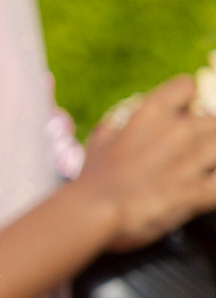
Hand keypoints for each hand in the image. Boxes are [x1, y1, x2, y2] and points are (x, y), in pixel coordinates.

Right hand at [78, 75, 215, 251]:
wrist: (93, 211)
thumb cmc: (94, 176)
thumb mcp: (102, 137)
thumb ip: (123, 120)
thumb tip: (133, 112)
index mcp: (151, 113)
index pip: (186, 86)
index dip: (187, 101)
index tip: (182, 115)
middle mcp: (178, 131)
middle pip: (213, 119)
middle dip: (204, 135)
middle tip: (188, 152)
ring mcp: (192, 160)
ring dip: (211, 158)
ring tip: (199, 167)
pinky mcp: (199, 191)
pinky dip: (215, 185)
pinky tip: (204, 188)